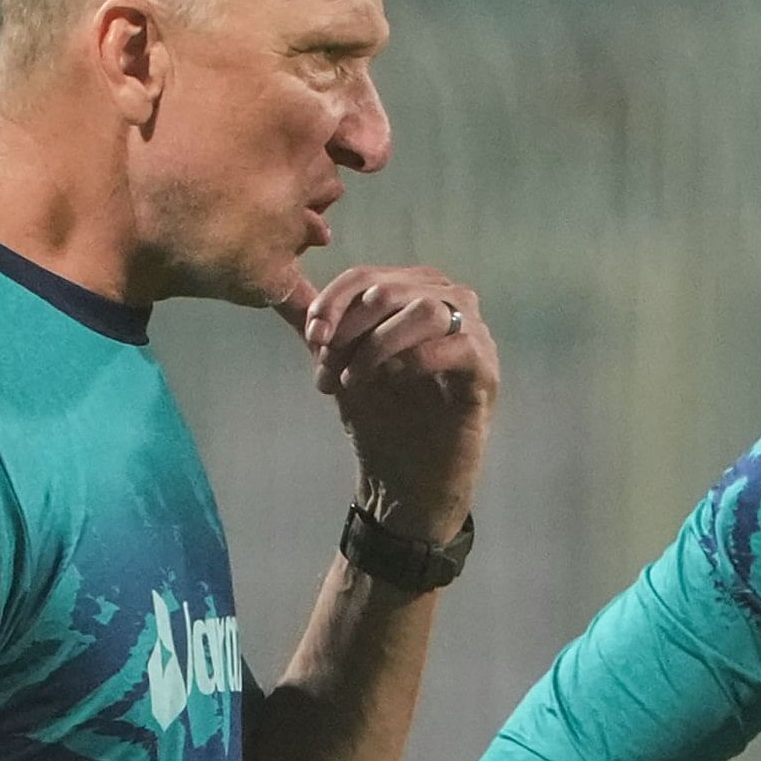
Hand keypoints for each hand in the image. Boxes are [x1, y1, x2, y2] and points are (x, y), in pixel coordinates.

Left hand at [277, 263, 496, 530]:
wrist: (404, 482)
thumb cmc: (379, 421)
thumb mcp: (340, 366)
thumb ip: (317, 328)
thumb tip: (274, 288)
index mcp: (413, 298)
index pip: (369, 278)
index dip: (333, 301)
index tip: (311, 337)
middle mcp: (449, 308)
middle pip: (393, 289)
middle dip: (350, 326)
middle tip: (328, 364)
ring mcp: (474, 339)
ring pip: (427, 309)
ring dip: (379, 342)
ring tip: (356, 378)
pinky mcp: (486, 374)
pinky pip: (458, 347)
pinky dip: (415, 359)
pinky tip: (390, 380)